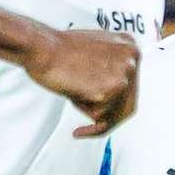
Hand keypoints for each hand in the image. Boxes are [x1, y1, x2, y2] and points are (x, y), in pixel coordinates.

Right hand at [21, 27, 138, 134]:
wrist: (42, 47)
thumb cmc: (59, 50)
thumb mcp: (95, 53)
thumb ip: (110, 68)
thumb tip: (114, 93)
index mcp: (130, 46)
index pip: (131, 87)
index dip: (114, 104)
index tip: (100, 114)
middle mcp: (132, 59)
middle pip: (128, 105)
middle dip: (108, 120)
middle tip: (90, 128)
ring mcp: (123, 74)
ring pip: (111, 113)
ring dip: (90, 110)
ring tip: (72, 89)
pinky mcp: (109, 90)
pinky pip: (98, 117)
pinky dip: (82, 111)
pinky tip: (71, 92)